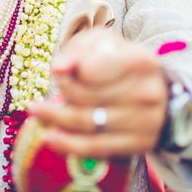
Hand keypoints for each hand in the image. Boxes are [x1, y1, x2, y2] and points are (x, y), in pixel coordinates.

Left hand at [28, 28, 166, 158]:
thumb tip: (59, 66)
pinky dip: (70, 144)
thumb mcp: (102, 43)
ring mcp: (147, 121)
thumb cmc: (120, 62)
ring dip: (56, 121)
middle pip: (87, 98)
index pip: (90, 70)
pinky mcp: (141, 144)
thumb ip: (79, 49)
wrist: (155, 91)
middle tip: (35, 103)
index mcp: (140, 60)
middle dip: (58, 99)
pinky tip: (51, 137)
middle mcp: (148, 92)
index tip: (56, 72)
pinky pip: (97, 148)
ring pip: (89, 124)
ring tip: (37, 116)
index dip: (68, 72)